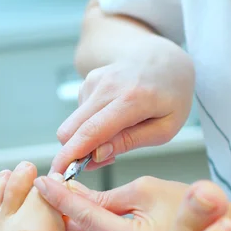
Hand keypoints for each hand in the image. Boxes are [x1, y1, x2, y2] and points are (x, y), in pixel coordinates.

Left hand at [34, 175, 188, 230]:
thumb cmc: (191, 210)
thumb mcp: (149, 191)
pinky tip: (89, 223)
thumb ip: (109, 196)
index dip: (61, 199)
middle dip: (63, 213)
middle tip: (49, 191)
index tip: (44, 183)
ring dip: (77, 226)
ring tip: (66, 202)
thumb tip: (76, 192)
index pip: (87, 218)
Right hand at [51, 35, 194, 173]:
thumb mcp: (165, 128)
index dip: (72, 154)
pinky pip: (80, 113)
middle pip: (71, 128)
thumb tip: (96, 155)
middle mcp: (108, 86)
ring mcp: (95, 80)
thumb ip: (130, 141)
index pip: (93, 130)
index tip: (59, 173)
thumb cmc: (171, 96)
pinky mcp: (88, 80)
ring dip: (87, 138)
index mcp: (133, 99)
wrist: (165, 58)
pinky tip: (113, 118)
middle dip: (73, 152)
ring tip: (118, 135)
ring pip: (74, 123)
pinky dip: (91, 123)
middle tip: (98, 161)